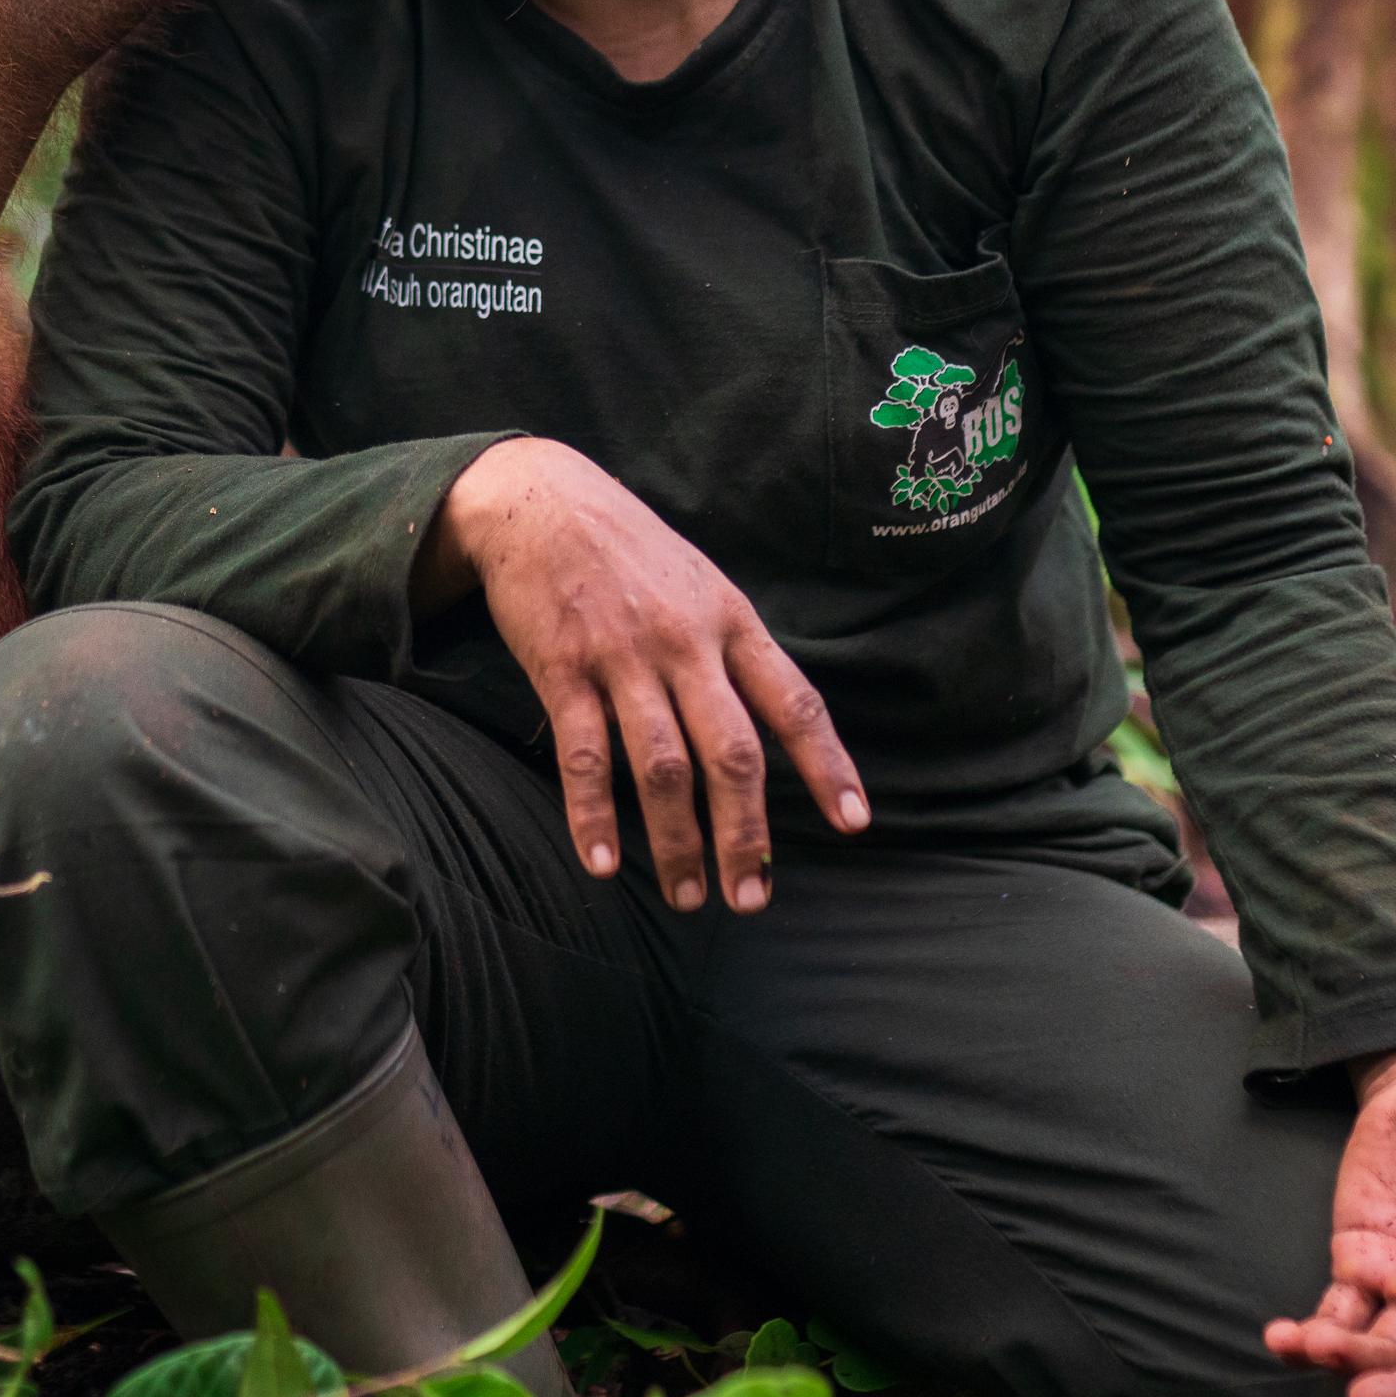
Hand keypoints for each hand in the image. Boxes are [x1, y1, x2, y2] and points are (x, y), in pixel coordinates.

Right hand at [425, 437, 866, 912]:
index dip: (828, 767)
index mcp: (731, 621)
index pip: (795, 704)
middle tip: (751, 896)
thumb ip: (734, 653)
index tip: (854, 823)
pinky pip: (584, 755)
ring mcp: (623, 657)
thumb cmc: (630, 551)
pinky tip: (601, 865)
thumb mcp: (702, 584)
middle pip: (731, 753)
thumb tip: (772, 730)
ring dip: (677, 843)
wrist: (541, 500)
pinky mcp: (563, 668)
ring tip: (686, 896)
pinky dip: (593, 816)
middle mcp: (686, 642)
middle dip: (746, 834)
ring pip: (663, 768)